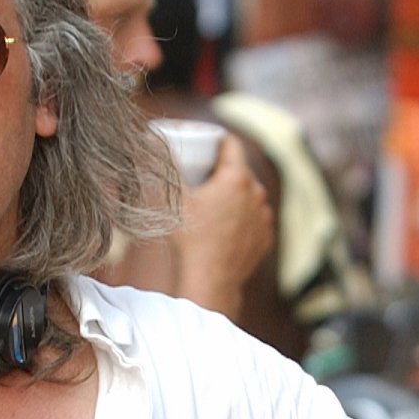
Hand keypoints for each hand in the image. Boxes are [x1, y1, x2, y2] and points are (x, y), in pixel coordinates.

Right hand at [174, 135, 272, 316]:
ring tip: (212, 202)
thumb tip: (153, 139)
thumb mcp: (174, 197)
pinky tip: (225, 224)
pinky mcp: (265, 237)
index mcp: (238, 177)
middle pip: (240, 170)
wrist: (210, 279)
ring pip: (249, 195)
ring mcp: (264, 217)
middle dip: (222, 170)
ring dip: (234, 195)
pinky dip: (242, 217)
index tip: (202, 145)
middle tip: (200, 176)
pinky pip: (254, 218)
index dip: (215, 140)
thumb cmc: (190, 237)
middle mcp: (258, 193)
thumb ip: (165, 165)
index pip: (231, 144)